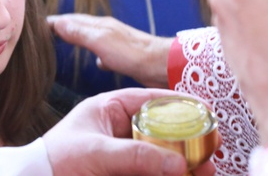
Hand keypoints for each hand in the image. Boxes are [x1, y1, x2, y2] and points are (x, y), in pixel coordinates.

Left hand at [43, 88, 215, 175]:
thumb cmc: (55, 163)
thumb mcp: (95, 154)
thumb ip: (135, 156)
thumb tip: (180, 164)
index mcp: (107, 108)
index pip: (149, 99)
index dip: (179, 103)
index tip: (206, 111)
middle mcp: (117, 129)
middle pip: (161, 130)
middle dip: (188, 141)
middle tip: (212, 152)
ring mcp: (121, 155)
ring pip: (159, 157)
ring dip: (182, 164)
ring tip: (207, 172)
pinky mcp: (121, 173)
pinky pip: (150, 172)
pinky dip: (166, 175)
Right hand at [48, 14, 172, 87]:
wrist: (161, 65)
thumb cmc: (131, 53)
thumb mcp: (100, 41)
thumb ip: (79, 32)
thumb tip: (57, 23)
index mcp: (99, 25)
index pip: (71, 20)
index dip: (56, 21)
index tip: (39, 22)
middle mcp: (107, 31)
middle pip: (81, 26)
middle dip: (65, 26)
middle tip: (50, 28)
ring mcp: (117, 43)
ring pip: (93, 38)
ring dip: (80, 38)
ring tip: (69, 41)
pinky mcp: (125, 57)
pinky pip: (105, 52)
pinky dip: (97, 54)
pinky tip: (98, 63)